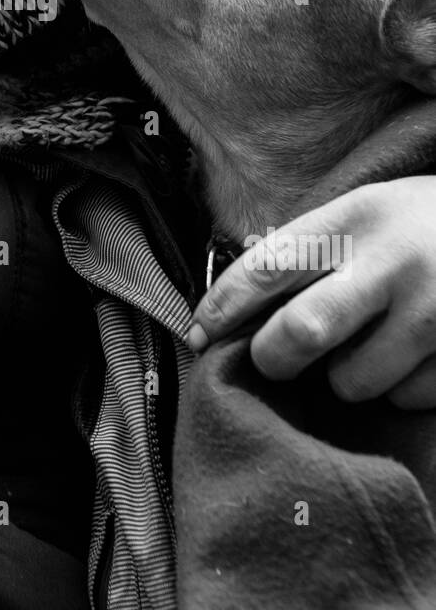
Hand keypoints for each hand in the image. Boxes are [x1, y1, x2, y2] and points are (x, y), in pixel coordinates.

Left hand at [186, 177, 435, 409]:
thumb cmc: (423, 224)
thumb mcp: (367, 211)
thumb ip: (311, 251)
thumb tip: (234, 308)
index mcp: (357, 218)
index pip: (268, 266)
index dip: (221, 307)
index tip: (197, 333)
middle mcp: (394, 262)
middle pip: (302, 333)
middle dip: (274, 358)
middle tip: (274, 360)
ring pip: (353, 381)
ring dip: (345, 378)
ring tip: (364, 348)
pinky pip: (406, 398)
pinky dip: (398, 388)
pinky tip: (412, 356)